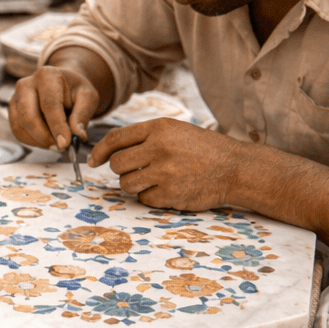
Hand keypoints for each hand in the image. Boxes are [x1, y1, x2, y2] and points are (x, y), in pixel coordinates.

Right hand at [9, 65, 100, 150]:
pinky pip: (17, 130)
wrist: (63, 84)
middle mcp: (26, 84)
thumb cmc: (75, 90)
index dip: (57, 126)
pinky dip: (31, 140)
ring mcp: (16, 96)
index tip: (65, 143)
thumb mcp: (88, 97)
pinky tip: (46, 139)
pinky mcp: (12, 109)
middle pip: (28, 116)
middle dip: (44, 136)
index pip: (49, 105)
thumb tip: (78, 135)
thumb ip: (83, 115)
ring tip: (56, 143)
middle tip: (60, 146)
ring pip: (21, 126)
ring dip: (39, 140)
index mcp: (47, 76)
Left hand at [89, 119, 241, 207]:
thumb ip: (143, 137)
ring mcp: (165, 172)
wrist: (235, 168)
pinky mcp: (171, 193)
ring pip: (127, 184)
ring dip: (135, 185)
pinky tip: (169, 189)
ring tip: (154, 179)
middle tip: (137, 171)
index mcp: (159, 128)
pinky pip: (144, 199)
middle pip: (117, 164)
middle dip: (122, 170)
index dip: (99, 151)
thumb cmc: (202, 149)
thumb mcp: (174, 130)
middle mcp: (160, 148)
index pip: (115, 139)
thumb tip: (108, 153)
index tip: (94, 160)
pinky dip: (152, 197)